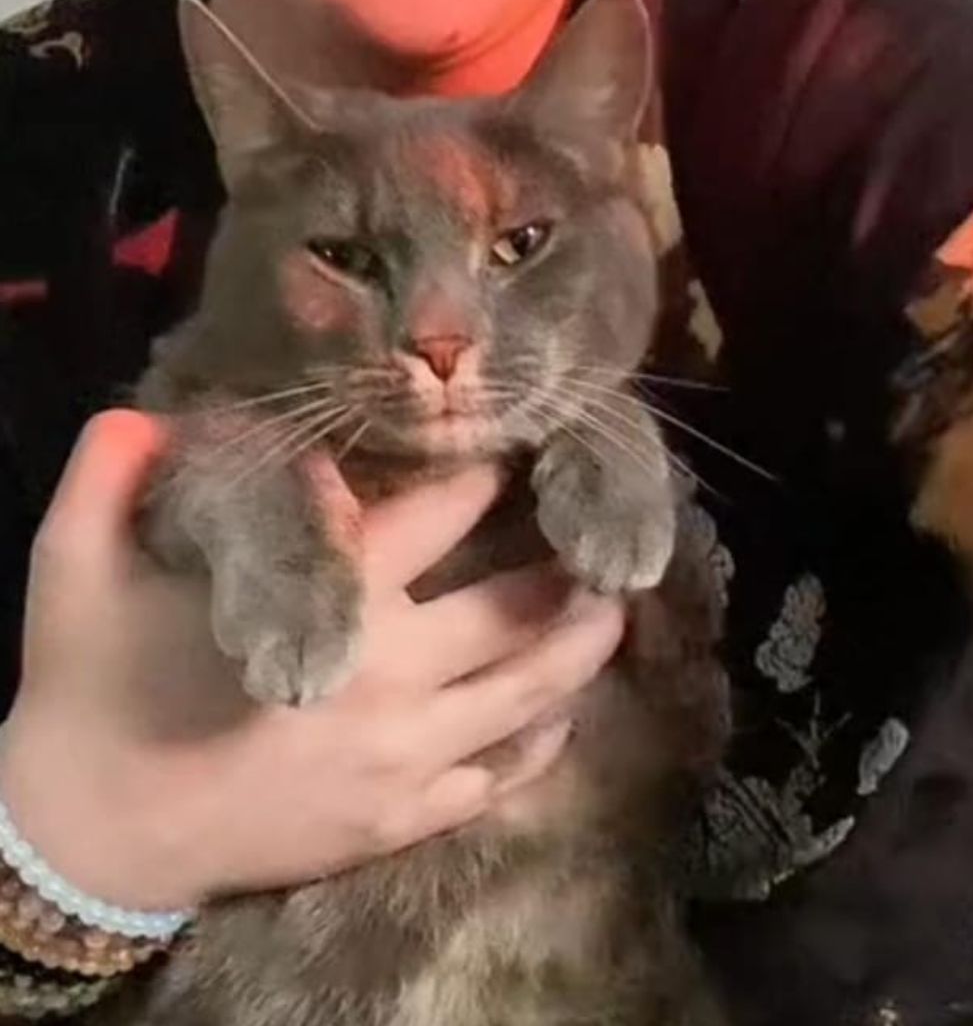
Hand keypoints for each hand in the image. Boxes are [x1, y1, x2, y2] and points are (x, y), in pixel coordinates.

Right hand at [0, 411, 624, 911]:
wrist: (91, 840)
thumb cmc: (95, 693)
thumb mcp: (78, 571)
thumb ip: (107, 478)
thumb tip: (143, 412)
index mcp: (337, 598)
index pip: (443, 511)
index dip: (486, 470)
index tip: (521, 441)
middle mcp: (393, 672)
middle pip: (518, 607)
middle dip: (570, 565)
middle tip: (605, 529)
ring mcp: (405, 755)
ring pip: (529, 693)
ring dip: (581, 648)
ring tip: (615, 607)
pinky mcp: (400, 820)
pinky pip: (498, 779)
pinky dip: (541, 743)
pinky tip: (561, 715)